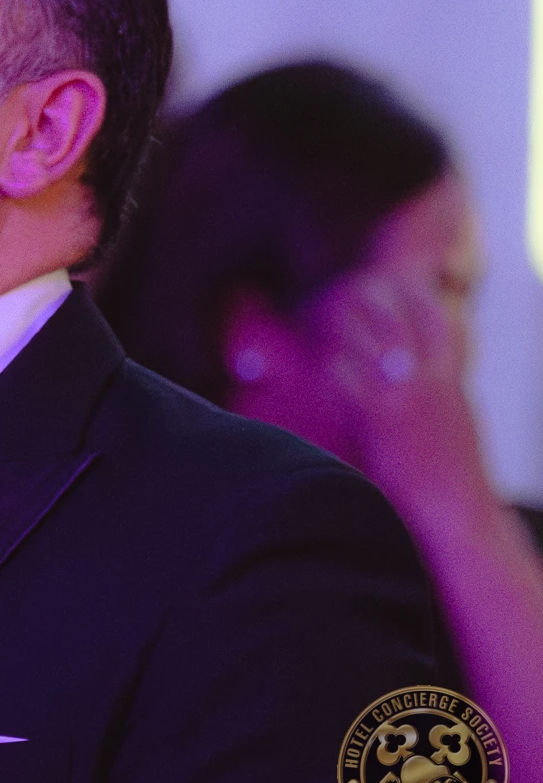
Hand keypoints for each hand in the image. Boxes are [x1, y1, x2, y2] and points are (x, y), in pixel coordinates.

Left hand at [315, 271, 486, 513]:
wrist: (453, 505)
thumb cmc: (453, 466)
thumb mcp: (457, 415)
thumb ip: (442, 385)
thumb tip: (430, 365)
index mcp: (452, 380)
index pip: (439, 324)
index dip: (418, 298)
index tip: (400, 278)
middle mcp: (428, 384)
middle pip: (400, 326)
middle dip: (378, 301)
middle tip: (355, 282)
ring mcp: (402, 400)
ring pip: (371, 348)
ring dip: (350, 326)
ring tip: (331, 306)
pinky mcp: (378, 423)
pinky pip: (349, 383)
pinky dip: (336, 366)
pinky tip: (325, 357)